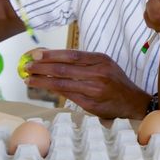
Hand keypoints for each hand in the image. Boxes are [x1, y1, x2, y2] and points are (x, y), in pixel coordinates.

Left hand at [24, 50, 149, 118]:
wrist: (133, 101)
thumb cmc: (115, 81)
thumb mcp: (105, 64)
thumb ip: (83, 61)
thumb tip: (53, 57)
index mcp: (102, 60)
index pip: (71, 55)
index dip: (51, 54)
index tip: (35, 54)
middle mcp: (99, 74)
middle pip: (64, 69)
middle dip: (42, 67)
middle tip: (27, 67)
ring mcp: (95, 90)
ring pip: (62, 84)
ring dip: (42, 81)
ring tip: (29, 79)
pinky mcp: (91, 105)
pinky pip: (68, 96)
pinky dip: (53, 91)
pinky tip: (44, 88)